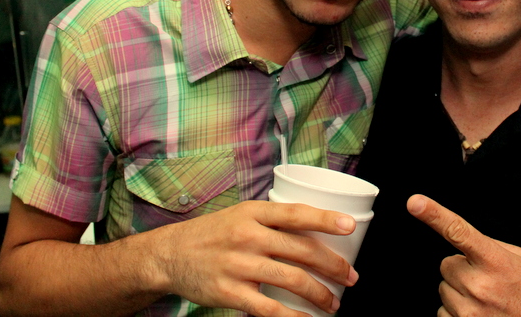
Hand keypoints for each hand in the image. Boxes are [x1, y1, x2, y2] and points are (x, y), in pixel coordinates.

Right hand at [154, 200, 357, 315]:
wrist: (170, 255)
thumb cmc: (212, 233)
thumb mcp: (241, 214)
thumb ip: (272, 219)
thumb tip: (315, 227)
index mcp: (254, 212)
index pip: (296, 213)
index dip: (325, 219)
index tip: (349, 226)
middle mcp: (248, 236)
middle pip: (302, 250)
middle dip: (333, 266)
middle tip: (351, 277)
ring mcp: (239, 265)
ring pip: (292, 280)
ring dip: (320, 294)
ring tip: (333, 302)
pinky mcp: (230, 292)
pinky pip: (269, 308)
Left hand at [407, 195, 520, 316]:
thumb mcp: (518, 259)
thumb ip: (487, 246)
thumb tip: (458, 238)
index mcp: (495, 260)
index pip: (458, 231)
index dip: (434, 215)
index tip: (415, 202)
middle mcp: (479, 285)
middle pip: (446, 264)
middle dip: (461, 270)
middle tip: (486, 280)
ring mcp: (470, 310)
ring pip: (444, 289)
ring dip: (460, 292)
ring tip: (487, 299)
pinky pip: (442, 313)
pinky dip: (456, 313)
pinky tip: (479, 313)